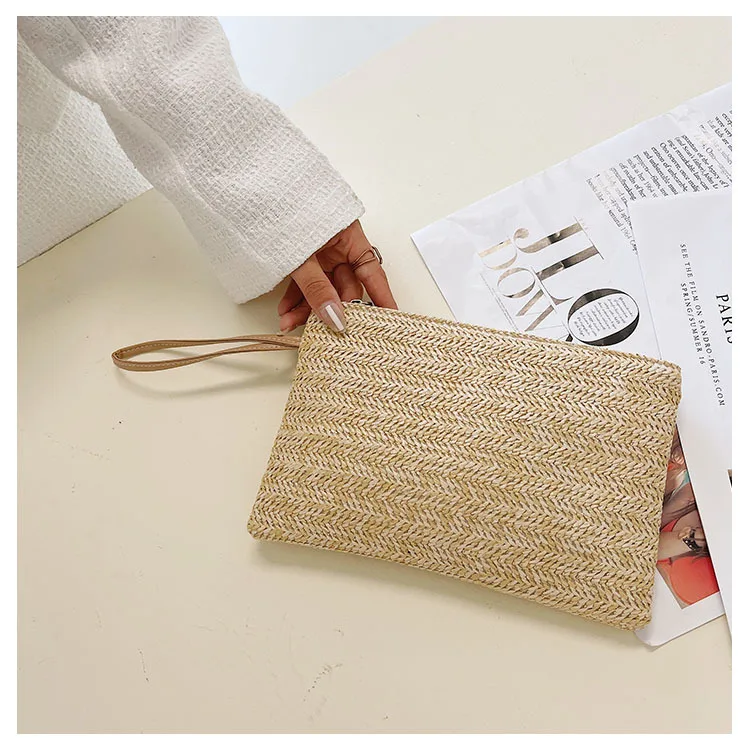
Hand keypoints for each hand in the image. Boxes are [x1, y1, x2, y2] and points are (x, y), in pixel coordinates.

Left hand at [278, 220, 396, 332]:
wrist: (257, 192)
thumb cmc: (285, 211)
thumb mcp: (303, 256)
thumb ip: (317, 289)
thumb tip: (335, 319)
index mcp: (350, 238)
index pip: (372, 274)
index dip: (382, 297)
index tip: (390, 319)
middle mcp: (338, 247)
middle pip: (343, 287)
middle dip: (330, 311)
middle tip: (323, 330)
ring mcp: (319, 254)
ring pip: (321, 289)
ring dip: (305, 308)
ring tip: (289, 323)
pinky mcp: (300, 258)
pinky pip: (303, 283)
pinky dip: (294, 298)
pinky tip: (285, 312)